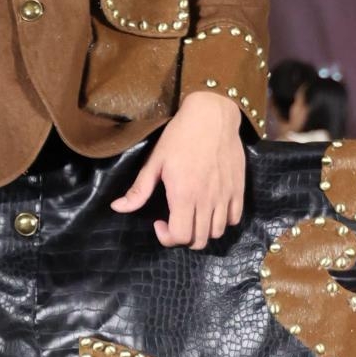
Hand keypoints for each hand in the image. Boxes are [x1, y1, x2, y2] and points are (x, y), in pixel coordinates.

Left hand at [108, 89, 245, 249]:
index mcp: (184, 195)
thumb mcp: (155, 161)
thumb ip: (139, 190)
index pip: (180, 237)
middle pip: (199, 241)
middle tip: (176, 221)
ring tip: (193, 216)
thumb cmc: (180, 137)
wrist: (212, 116)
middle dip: (184, 238)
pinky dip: (223, 221)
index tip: (159, 222)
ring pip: (218, 233)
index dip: (167, 237)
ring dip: (203, 232)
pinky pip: (235, 218)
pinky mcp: (238, 189)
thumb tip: (117, 207)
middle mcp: (207, 200)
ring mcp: (225, 195)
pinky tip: (212, 209)